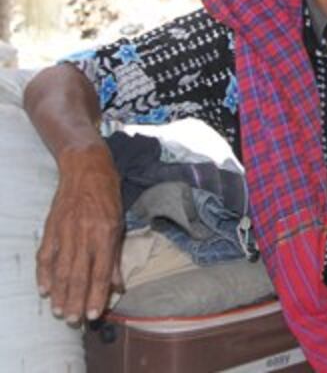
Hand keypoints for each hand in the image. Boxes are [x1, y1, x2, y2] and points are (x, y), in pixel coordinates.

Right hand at [36, 144, 122, 324]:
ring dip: (59, 293)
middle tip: (73, 320)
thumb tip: (117, 286)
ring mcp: (65, 231)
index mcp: (105, 234)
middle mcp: (85, 235)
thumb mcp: (119, 223)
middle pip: (78, 275)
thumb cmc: (108, 196)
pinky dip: (43, 274)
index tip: (93, 314)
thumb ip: (115, 256)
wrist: (87, 169)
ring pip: (60, 269)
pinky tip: (44, 289)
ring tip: (59, 311)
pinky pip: (45, 255)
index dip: (96, 295)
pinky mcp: (51, 227)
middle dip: (76, 300)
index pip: (100, 272)